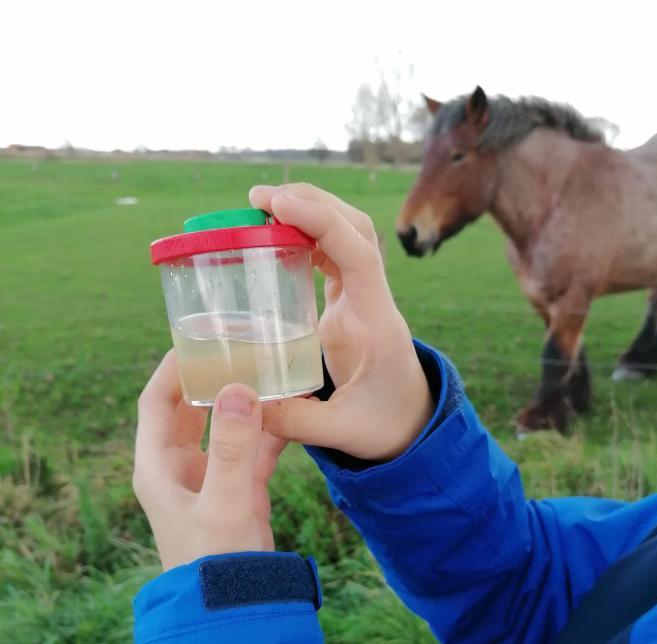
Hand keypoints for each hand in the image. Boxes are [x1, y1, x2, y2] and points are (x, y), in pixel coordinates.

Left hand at [133, 351, 285, 569]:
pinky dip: (269, 431)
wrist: (233, 612)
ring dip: (246, 403)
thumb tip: (239, 389)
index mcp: (158, 467)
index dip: (174, 367)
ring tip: (271, 370)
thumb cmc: (216, 562)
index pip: (157, 401)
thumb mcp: (225, 504)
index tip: (200, 337)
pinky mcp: (238, 493)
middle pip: (191, 408)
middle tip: (242, 346)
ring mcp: (210, 480)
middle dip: (214, 378)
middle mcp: (179, 469)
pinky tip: (292, 410)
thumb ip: (234, 448)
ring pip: (226, 427)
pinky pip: (252, 450)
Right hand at [249, 183, 433, 460]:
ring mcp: (364, 299)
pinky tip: (275, 237)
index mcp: (376, 324)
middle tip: (258, 197)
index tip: (278, 205)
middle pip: (355, 228)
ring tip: (260, 207)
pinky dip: (306, 237)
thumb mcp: (343, 433)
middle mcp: (373, 301)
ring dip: (308, 212)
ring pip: (345, 235)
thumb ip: (294, 421)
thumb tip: (244, 403)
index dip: (322, 221)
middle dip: (312, 202)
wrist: (413, 425)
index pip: (358, 255)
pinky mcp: (351, 304)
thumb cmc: (385, 427)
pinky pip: (333, 256)